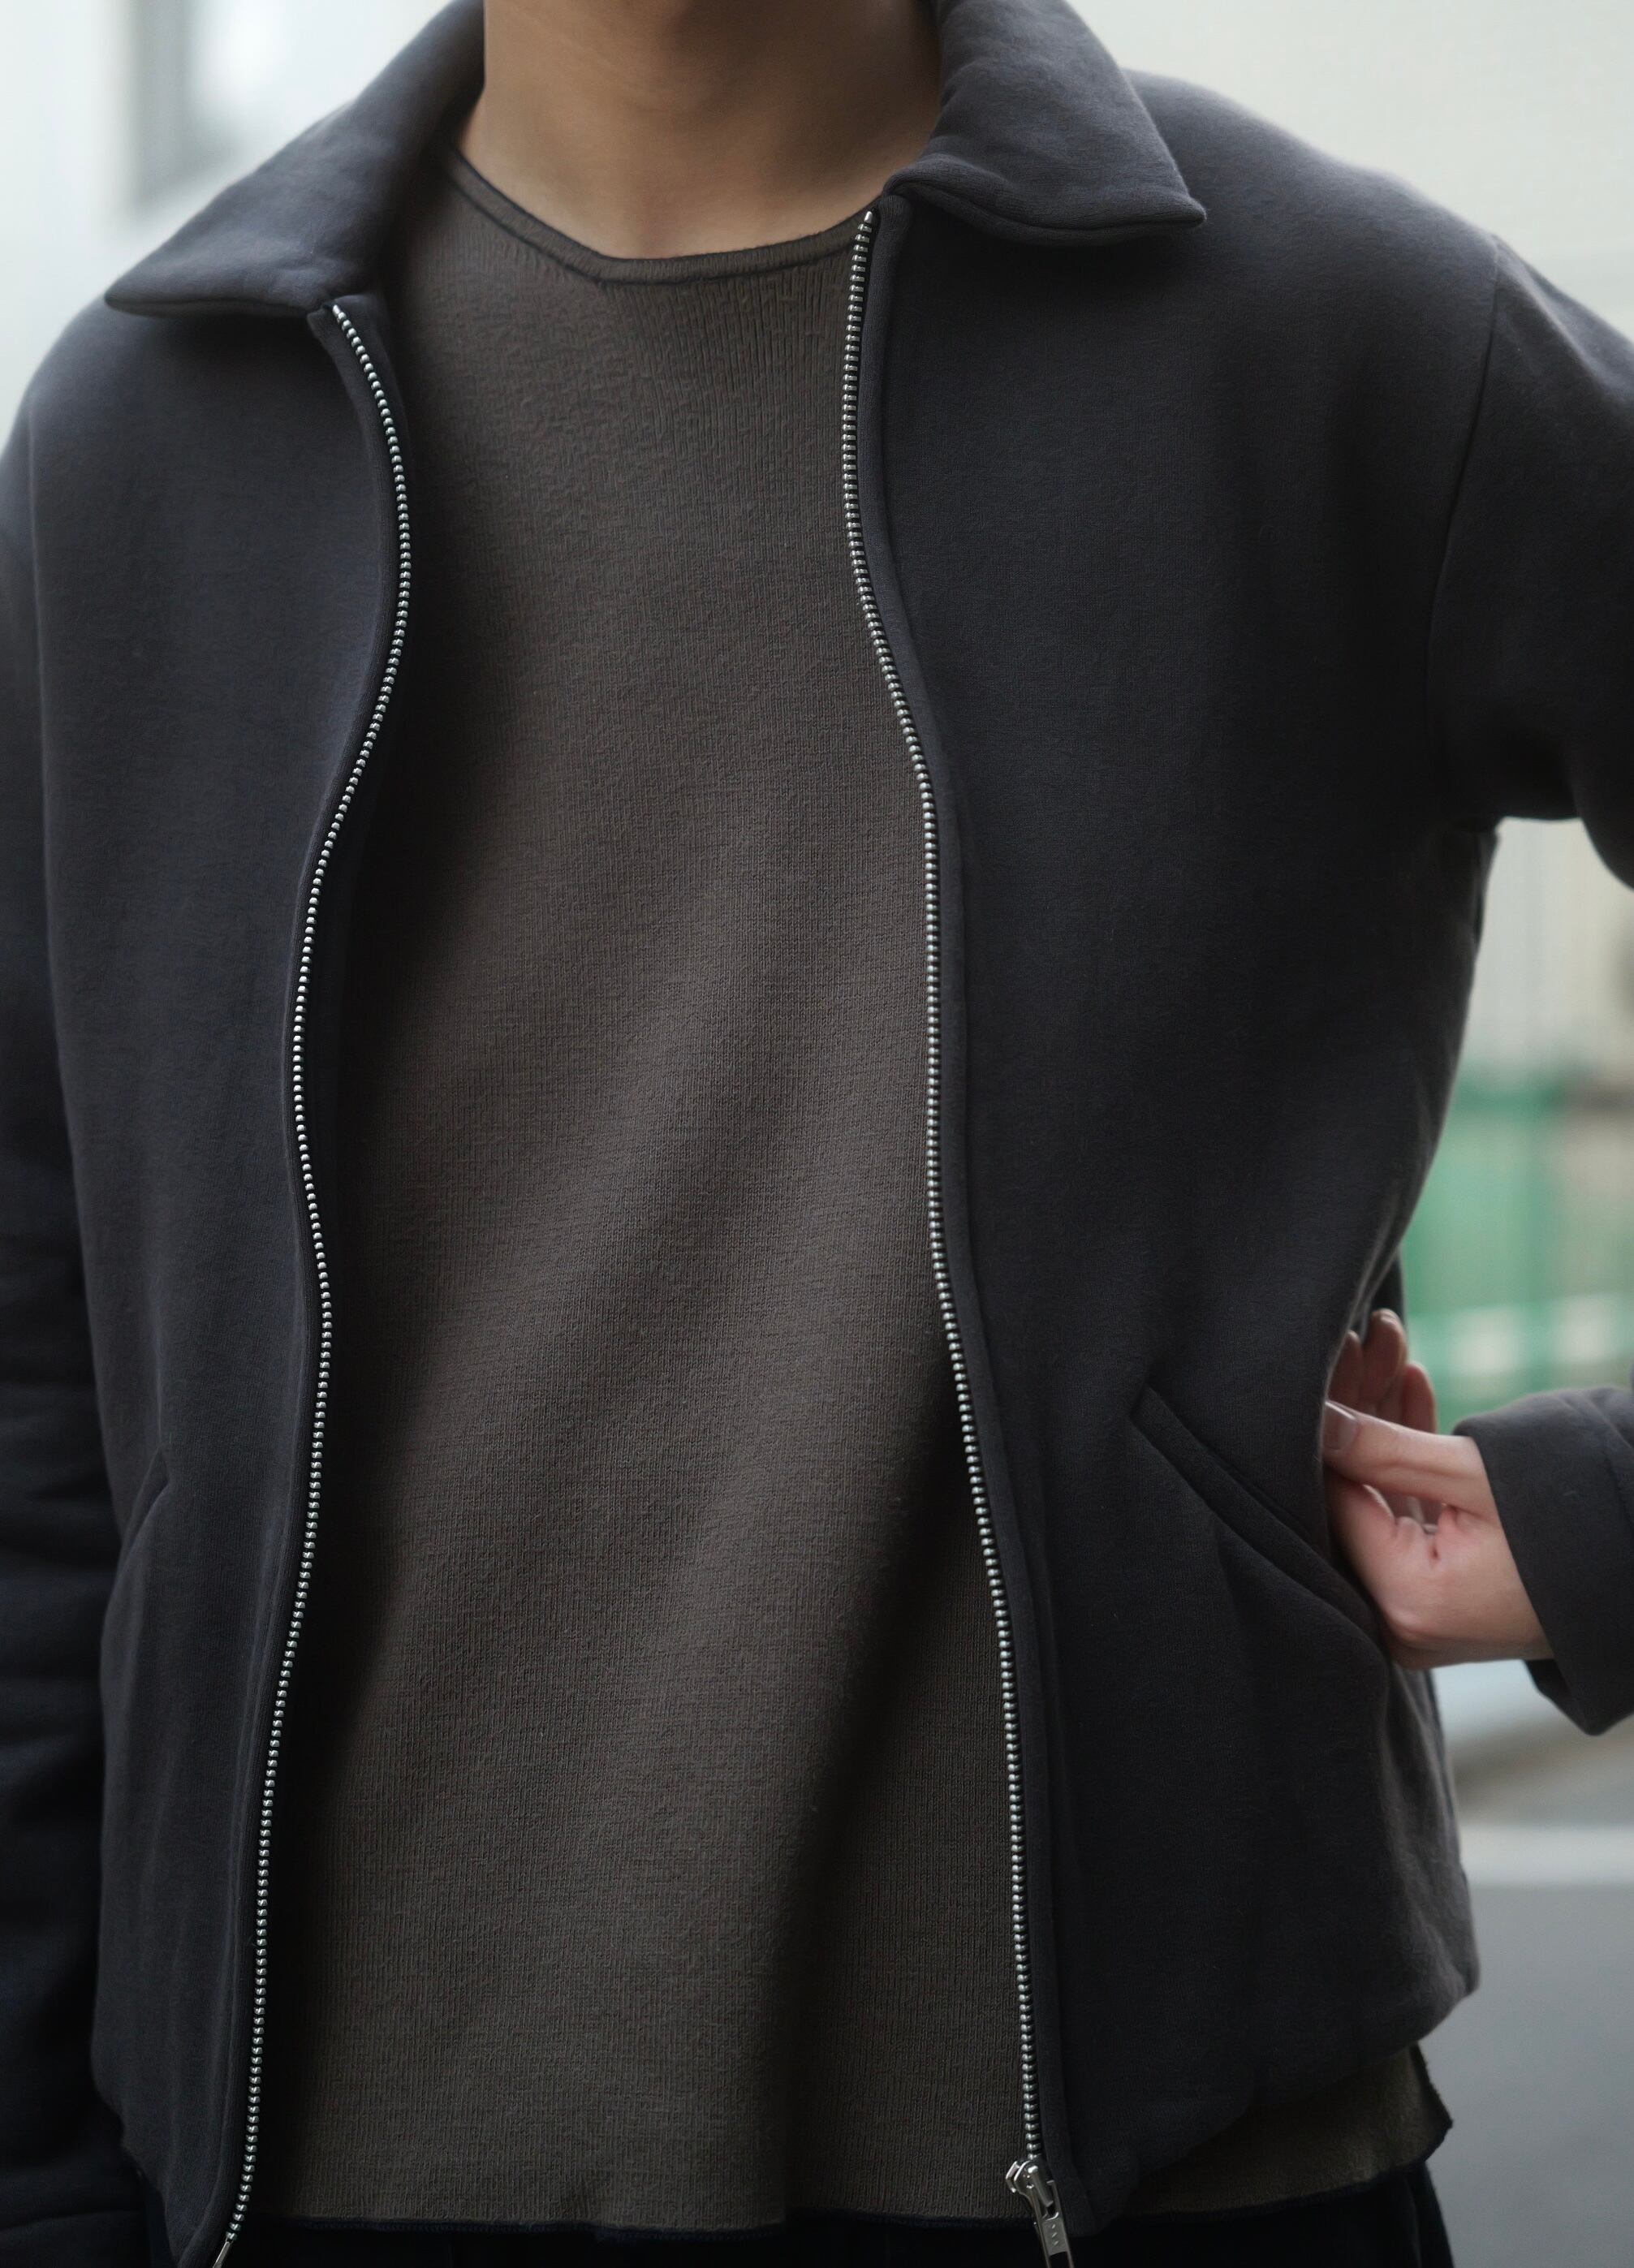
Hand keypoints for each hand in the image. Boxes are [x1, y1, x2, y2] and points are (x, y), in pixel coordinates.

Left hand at [1322, 1311, 1549, 1669]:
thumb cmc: (1572, 1525)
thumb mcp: (1475, 1476)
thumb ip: (1385, 1450)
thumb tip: (1314, 1420)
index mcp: (1405, 1600)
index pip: (1336, 1499)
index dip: (1332, 1421)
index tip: (1334, 1352)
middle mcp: (1402, 1620)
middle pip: (1355, 1496)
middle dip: (1360, 1410)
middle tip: (1361, 1338)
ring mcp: (1420, 1610)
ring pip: (1381, 1498)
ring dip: (1385, 1423)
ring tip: (1388, 1345)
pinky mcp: (1440, 1592)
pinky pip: (1409, 1515)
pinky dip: (1409, 1458)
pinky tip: (1410, 1386)